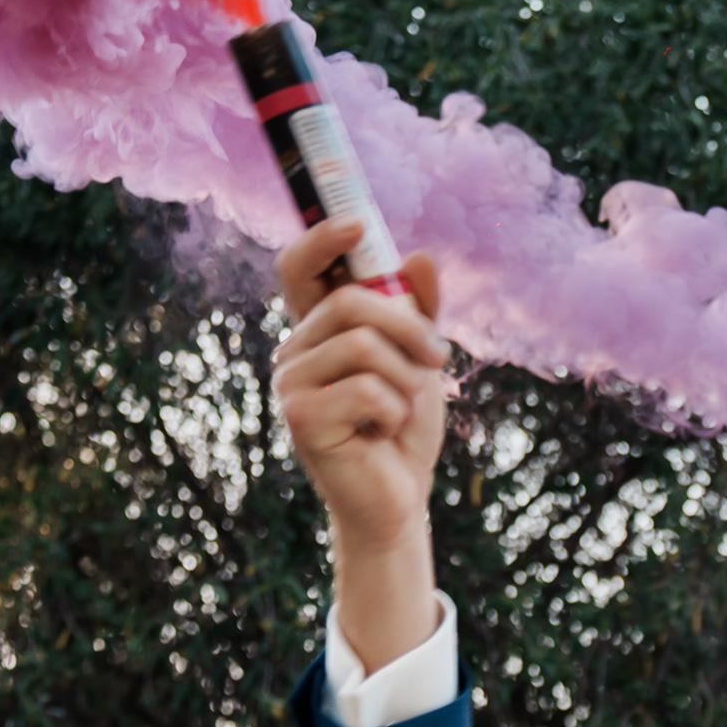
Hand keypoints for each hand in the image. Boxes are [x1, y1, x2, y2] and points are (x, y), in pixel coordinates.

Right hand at [269, 217, 447, 665]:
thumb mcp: (420, 361)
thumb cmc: (403, 429)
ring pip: (364, 345)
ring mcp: (289, 384)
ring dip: (407, 379)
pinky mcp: (299, 418)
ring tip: (401, 410)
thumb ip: (418, 310)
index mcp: (316, 330)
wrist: (399, 499)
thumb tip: (421, 256)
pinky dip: (395, 411)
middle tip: (437, 359)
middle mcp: (293, 350)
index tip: (359, 226)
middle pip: (353, 301)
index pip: (299, 268)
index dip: (323, 239)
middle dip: (410, 327)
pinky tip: (381, 434)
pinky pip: (368, 389)